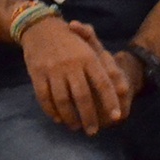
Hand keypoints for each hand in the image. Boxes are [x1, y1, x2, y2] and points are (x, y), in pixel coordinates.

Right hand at [20, 19, 128, 134]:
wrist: (40, 28)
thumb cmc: (71, 41)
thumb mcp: (90, 47)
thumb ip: (107, 67)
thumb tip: (123, 90)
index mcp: (88, 58)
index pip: (103, 83)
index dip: (110, 101)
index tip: (116, 117)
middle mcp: (71, 65)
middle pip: (82, 97)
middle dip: (88, 117)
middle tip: (92, 131)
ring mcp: (52, 70)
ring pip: (62, 100)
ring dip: (69, 117)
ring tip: (75, 127)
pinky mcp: (37, 74)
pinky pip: (44, 97)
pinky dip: (51, 111)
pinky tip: (58, 118)